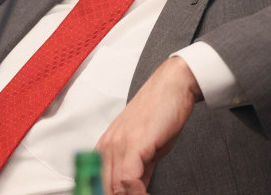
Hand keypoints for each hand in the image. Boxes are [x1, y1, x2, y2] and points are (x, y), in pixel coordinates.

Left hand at [96, 57, 200, 194]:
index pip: (97, 183)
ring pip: (113, 187)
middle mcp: (108, 146)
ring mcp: (118, 144)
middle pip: (102, 188)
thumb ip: (138, 170)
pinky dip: (136, 193)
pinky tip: (145, 194)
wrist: (172, 86)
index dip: (108, 194)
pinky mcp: (133, 144)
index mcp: (107, 147)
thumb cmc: (160, 112)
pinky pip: (127, 180)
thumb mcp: (146, 147)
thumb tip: (135, 190)